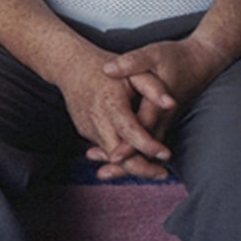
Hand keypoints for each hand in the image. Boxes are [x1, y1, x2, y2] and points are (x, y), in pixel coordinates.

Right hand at [55, 55, 173, 180]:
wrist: (70, 66)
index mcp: (110, 103)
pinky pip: (105, 149)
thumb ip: (153, 87)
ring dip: (133, 166)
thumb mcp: (133, 71)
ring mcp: (88, 128)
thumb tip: (171, 104)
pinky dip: (121, 157)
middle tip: (164, 174)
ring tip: (156, 172)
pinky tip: (138, 161)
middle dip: (141, 169)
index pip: (129, 131)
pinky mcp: (86, 132)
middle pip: (118, 155)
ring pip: (111, 156)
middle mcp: (96, 119)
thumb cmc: (104, 67)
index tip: (166, 154)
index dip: (147, 145)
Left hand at [96, 35, 230, 166]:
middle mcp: (163, 118)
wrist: (202, 61)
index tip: (112, 156)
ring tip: (104, 172)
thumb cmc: (176, 57)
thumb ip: (131, 63)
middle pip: (145, 147)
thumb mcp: (153, 54)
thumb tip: (106, 70)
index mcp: (158, 104)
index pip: (143, 128)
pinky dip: (133, 152)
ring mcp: (165, 122)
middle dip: (126, 163)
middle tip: (103, 174)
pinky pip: (148, 142)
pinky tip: (113, 155)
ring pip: (147, 149)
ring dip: (128, 162)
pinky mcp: (163, 122)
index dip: (129, 143)